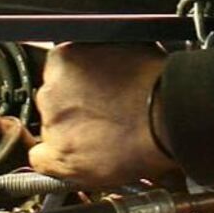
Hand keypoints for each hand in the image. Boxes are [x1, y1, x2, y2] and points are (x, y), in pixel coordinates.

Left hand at [29, 44, 176, 187]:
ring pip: (52, 131)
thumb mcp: (123, 48)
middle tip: (102, 118)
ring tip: (104, 138)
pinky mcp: (59, 155)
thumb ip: (98, 56)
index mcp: (62, 60)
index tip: (92, 96)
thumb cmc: (157, 85)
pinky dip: (58, 163)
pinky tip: (81, 160)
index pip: (58, 75)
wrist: (171, 118)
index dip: (77, 88)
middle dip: (73, 111)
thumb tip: (100, 60)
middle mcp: (51, 90)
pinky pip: (42, 162)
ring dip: (71, 135)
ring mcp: (53, 124)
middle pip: (53, 103)